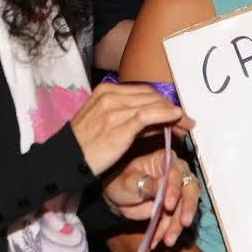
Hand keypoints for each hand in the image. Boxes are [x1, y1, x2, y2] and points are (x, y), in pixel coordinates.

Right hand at [69, 83, 185, 175]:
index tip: (174, 111)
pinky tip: (176, 117)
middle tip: (185, 118)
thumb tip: (155, 119)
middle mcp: (110, 96)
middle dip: (170, 106)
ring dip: (173, 113)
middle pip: (149, 96)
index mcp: (105, 91)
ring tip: (186, 122)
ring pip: (152, 104)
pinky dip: (165, 114)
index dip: (161, 101)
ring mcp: (115, 109)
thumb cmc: (84, 145)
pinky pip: (149, 115)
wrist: (65, 160)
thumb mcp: (103, 122)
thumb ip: (127, 116)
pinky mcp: (120, 125)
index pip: (141, 92)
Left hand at [103, 150, 201, 246]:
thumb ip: (146, 183)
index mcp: (164, 161)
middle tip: (184, 222)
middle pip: (190, 189)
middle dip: (188, 207)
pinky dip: (167, 232)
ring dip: (177, 225)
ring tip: (168, 240)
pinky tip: (158, 241)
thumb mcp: (129, 182)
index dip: (175, 189)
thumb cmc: (121, 182)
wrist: (116, 199)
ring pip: (184, 208)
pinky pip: (174, 221)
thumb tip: (163, 184)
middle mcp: (175, 175)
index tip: (168, 205)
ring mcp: (176, 193)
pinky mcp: (174, 210)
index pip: (176, 172)